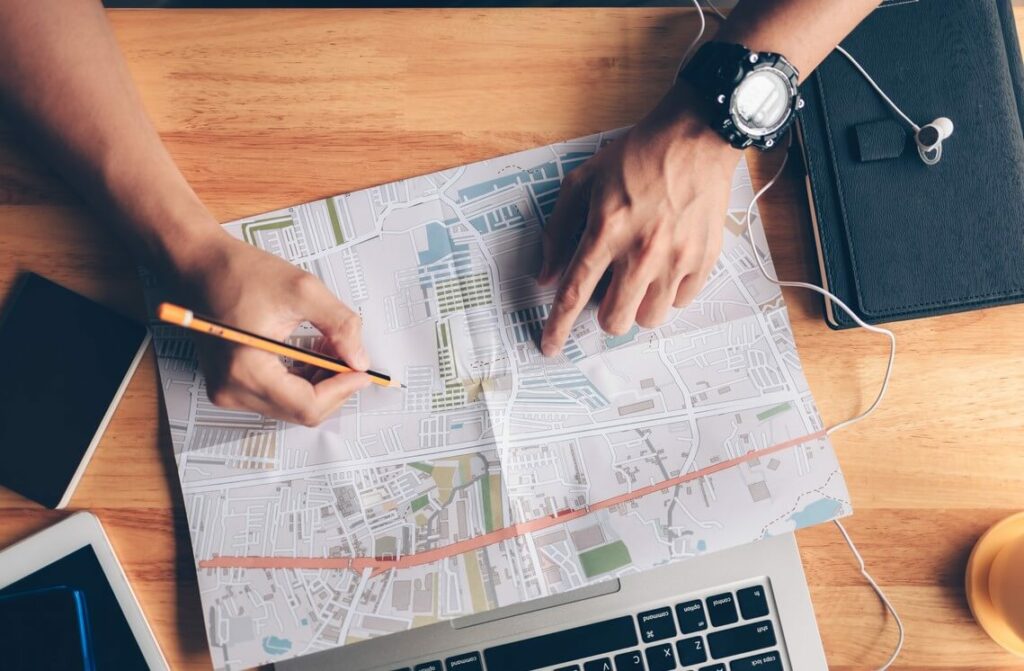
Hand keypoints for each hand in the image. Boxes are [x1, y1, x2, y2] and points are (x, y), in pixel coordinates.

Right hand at [169, 230, 371, 425]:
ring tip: (328, 348)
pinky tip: (311, 354)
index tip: (363, 371)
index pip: (306, 405)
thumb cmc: (241, 272)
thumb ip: (340, 326)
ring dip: (318, 383)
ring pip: (291, 405)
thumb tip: (360, 360)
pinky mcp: (230, 384)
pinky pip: (276, 395)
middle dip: (332, 386)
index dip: (342, 390)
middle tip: (349, 355)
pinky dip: (301, 380)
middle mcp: (232, 389)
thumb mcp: (303, 290)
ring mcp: (227, 390)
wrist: (200, 264)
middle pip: (300, 410)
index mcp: (246, 370)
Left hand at [538, 82, 741, 355]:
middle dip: (605, 316)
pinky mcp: (704, 259)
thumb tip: (546, 274)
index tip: (550, 347)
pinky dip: (669, 295)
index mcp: (606, 231)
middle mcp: (641, 252)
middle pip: (615, 320)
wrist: (695, 137)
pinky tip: (665, 270)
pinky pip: (681, 303)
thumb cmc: (637, 156)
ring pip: (650, 319)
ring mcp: (676, 258)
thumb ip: (559, 230)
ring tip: (640, 281)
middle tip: (609, 294)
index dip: (558, 328)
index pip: (574, 294)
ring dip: (638, 307)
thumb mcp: (582, 181)